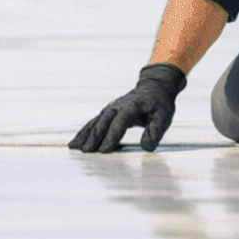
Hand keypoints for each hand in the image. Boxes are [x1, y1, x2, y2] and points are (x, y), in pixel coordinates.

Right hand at [69, 63, 186, 152]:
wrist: (154, 86)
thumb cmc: (160, 102)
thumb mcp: (164, 116)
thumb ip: (156, 131)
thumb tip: (146, 147)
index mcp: (132, 106)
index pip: (120, 122)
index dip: (112, 136)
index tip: (104, 150)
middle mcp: (117, 106)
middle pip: (103, 122)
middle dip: (94, 137)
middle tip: (86, 151)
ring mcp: (110, 109)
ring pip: (95, 122)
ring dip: (85, 135)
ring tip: (75, 148)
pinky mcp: (107, 113)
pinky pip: (93, 123)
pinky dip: (83, 132)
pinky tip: (75, 142)